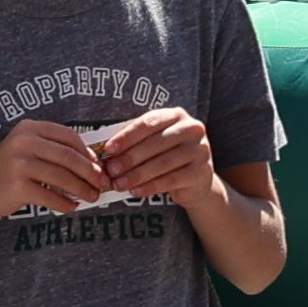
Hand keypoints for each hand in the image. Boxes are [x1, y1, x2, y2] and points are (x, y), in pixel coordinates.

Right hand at [0, 118, 107, 223]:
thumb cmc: (5, 171)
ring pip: (62, 178)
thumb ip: (52, 151)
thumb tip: (92, 162)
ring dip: (82, 190)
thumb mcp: (24, 150)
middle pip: (69, 157)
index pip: (69, 136)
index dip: (88, 152)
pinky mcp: (16, 187)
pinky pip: (50, 196)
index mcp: (29, 128)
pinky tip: (72, 207)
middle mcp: (24, 142)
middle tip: (103, 184)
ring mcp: (19, 164)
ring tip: (92, 198)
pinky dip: (65, 203)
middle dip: (90, 172)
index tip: (99, 165)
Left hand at [87, 105, 217, 203]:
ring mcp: (200, 150)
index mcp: (176, 115)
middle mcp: (192, 129)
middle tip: (111, 170)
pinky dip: (150, 187)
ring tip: (119, 184)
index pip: (148, 123)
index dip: (127, 136)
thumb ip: (136, 142)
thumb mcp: (154, 143)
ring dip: (137, 175)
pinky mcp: (201, 172)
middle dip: (130, 158)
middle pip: (155, 143)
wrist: (196, 180)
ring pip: (162, 163)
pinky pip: (171, 180)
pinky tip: (135, 191)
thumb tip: (105, 151)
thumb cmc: (167, 156)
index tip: (108, 149)